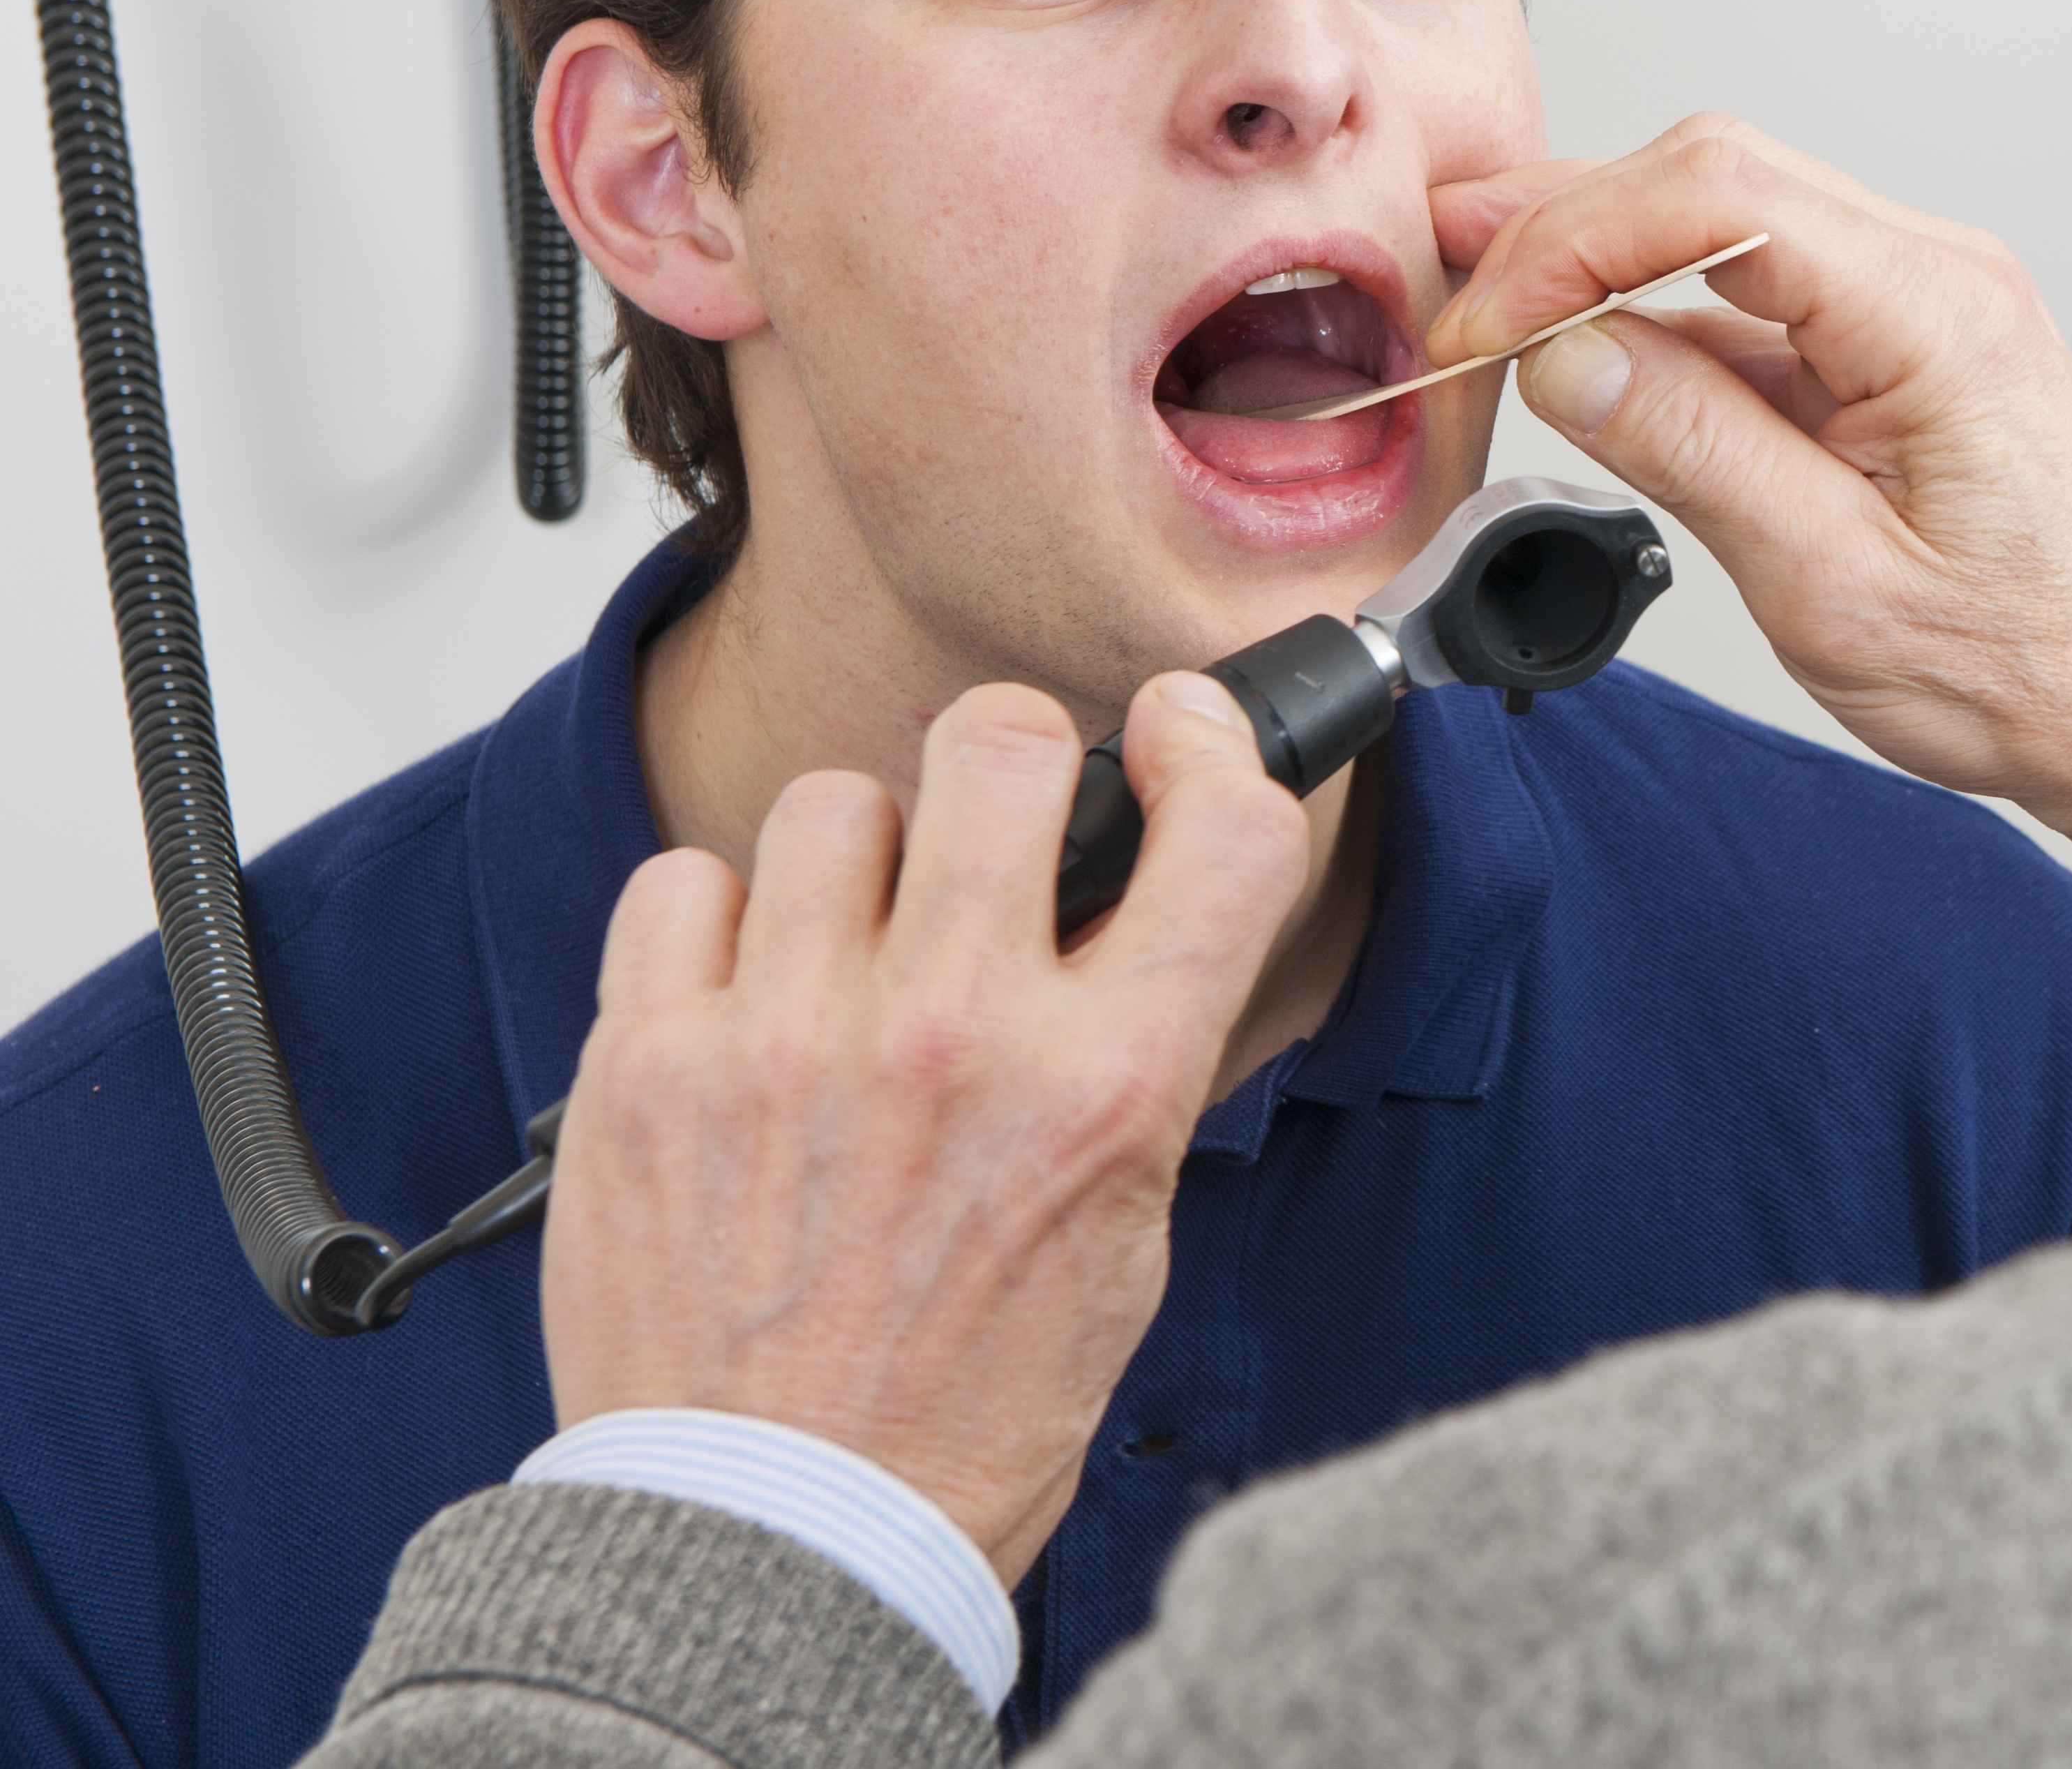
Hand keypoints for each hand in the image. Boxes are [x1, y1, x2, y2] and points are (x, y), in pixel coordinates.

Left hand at [542, 676, 1312, 1582]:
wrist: (782, 1535)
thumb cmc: (966, 1405)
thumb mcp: (1126, 1229)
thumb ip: (1134, 1055)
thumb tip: (1128, 906)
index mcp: (1104, 1091)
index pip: (1220, 828)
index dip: (1209, 745)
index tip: (1175, 738)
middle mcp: (955, 1041)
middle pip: (999, 743)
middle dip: (1013, 763)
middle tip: (997, 827)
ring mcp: (789, 1043)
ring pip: (835, 803)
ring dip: (861, 858)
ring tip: (855, 950)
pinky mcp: (650, 1068)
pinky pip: (682, 883)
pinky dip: (720, 922)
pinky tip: (750, 997)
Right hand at [1432, 116, 2071, 882]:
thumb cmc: (2038, 673)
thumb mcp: (1839, 587)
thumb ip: (1697, 453)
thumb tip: (1565, 354)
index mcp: (1939, 313)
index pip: (1721, 194)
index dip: (1577, 238)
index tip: (1488, 319)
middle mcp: (1939, 278)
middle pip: (1718, 176)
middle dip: (1568, 219)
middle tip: (1448, 279)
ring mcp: (1922, 308)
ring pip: (1731, 224)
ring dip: (1604, 257)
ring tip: (1488, 304)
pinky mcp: (1899, 353)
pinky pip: (1761, 296)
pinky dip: (1659, 314)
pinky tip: (1583, 354)